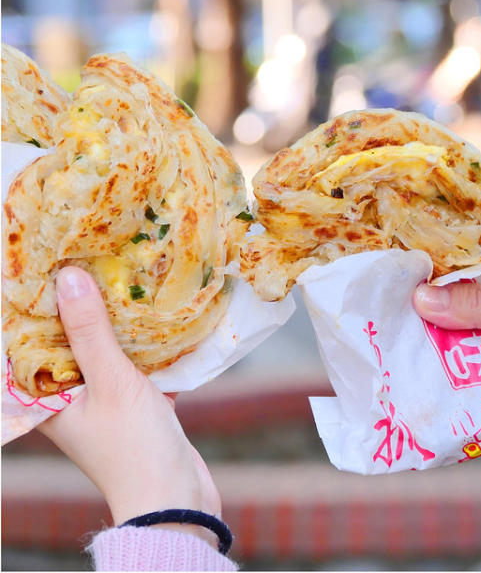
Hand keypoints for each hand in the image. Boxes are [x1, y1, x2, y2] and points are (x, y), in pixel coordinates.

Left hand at [37, 267, 220, 547]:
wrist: (175, 499)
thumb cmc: (134, 447)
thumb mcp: (111, 382)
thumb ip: (90, 331)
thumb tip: (67, 277)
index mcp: (46, 398)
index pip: (25, 343)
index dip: (31, 305)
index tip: (42, 265)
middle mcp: (69, 399)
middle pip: (67, 342)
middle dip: (79, 305)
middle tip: (90, 259)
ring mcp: (104, 402)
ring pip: (104, 351)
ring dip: (117, 322)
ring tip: (127, 278)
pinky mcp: (137, 406)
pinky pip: (136, 365)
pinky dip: (146, 345)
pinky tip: (162, 318)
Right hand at [413, 215, 480, 364]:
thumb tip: (424, 298)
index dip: (447, 250)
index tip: (410, 265)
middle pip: (476, 270)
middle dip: (446, 290)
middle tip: (403, 300)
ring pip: (477, 300)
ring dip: (454, 318)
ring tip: (411, 326)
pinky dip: (469, 338)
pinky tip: (439, 347)